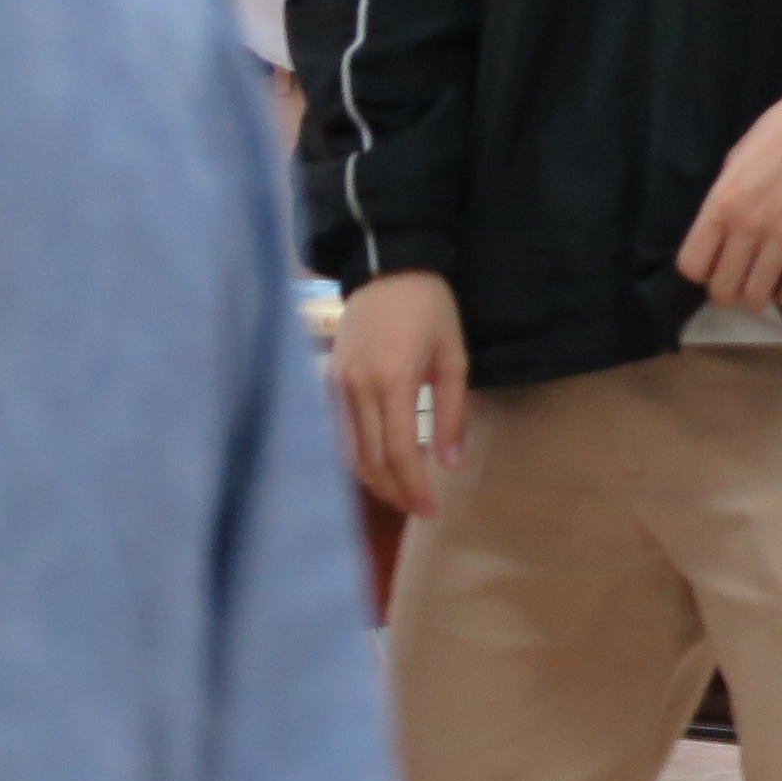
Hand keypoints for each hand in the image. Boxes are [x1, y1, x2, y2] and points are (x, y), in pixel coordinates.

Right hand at [333, 271, 469, 517]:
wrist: (387, 269)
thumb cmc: (430, 310)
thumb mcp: (454, 358)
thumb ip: (451, 412)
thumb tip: (449, 464)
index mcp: (393, 381)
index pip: (399, 452)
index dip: (413, 487)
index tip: (431, 510)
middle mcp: (357, 388)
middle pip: (370, 459)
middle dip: (394, 491)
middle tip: (418, 510)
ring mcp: (336, 385)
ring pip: (349, 450)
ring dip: (373, 480)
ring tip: (401, 496)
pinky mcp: (327, 381)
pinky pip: (339, 432)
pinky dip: (357, 457)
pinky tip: (378, 468)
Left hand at [677, 79, 781, 312]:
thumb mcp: (736, 159)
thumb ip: (725, 198)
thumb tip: (721, 229)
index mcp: (722, 203)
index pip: (693, 265)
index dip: (700, 272)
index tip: (711, 267)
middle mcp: (748, 226)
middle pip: (723, 287)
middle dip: (726, 292)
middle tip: (737, 283)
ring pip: (758, 295)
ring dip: (757, 298)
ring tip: (763, 287)